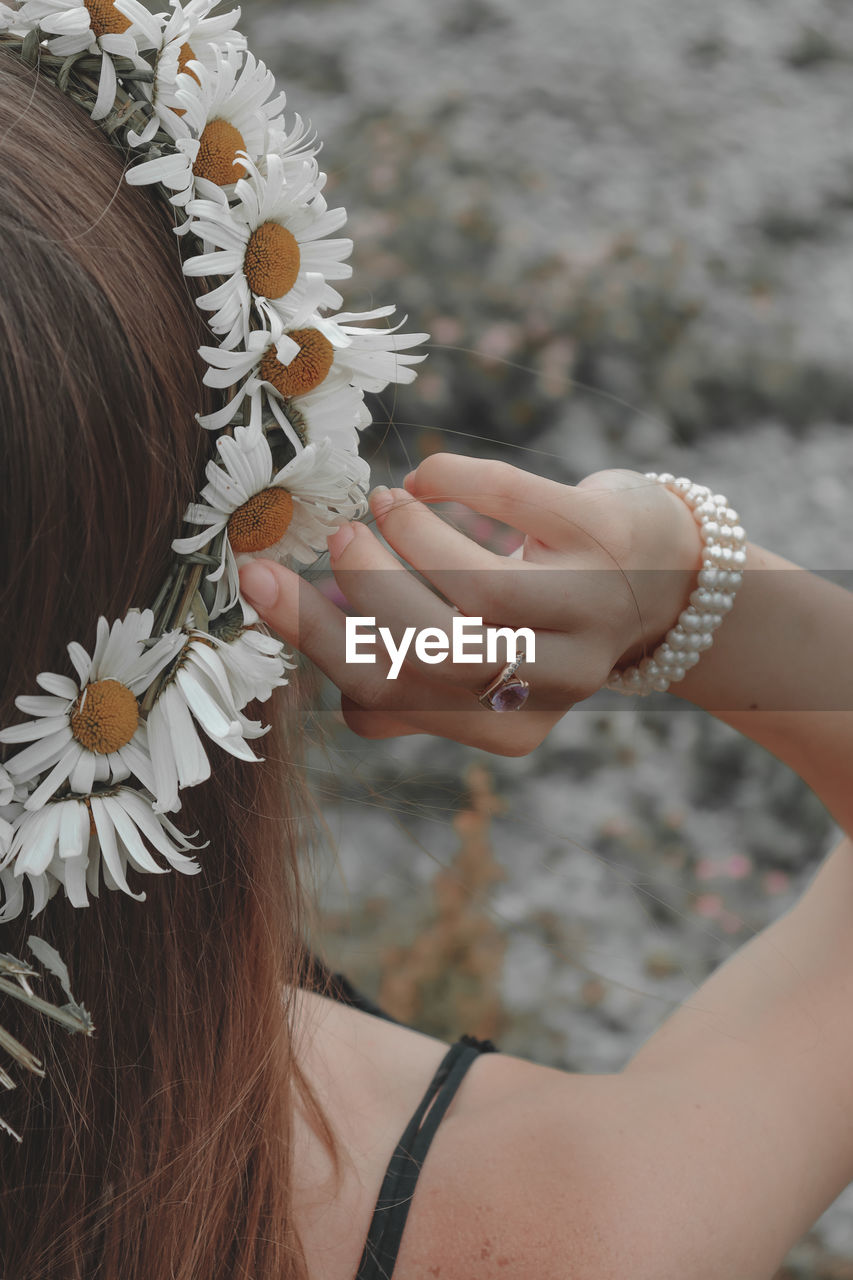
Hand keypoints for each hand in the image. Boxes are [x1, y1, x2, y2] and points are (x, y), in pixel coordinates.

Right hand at [238, 454, 703, 754]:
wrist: (666, 577)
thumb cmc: (540, 615)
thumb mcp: (478, 662)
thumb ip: (397, 666)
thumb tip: (301, 624)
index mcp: (507, 726)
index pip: (391, 694)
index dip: (315, 637)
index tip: (257, 580)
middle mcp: (555, 681)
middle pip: (436, 653)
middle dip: (368, 590)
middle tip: (337, 537)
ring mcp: (588, 610)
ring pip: (480, 592)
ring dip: (411, 539)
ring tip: (385, 506)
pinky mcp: (605, 538)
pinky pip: (515, 502)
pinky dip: (456, 482)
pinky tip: (429, 477)